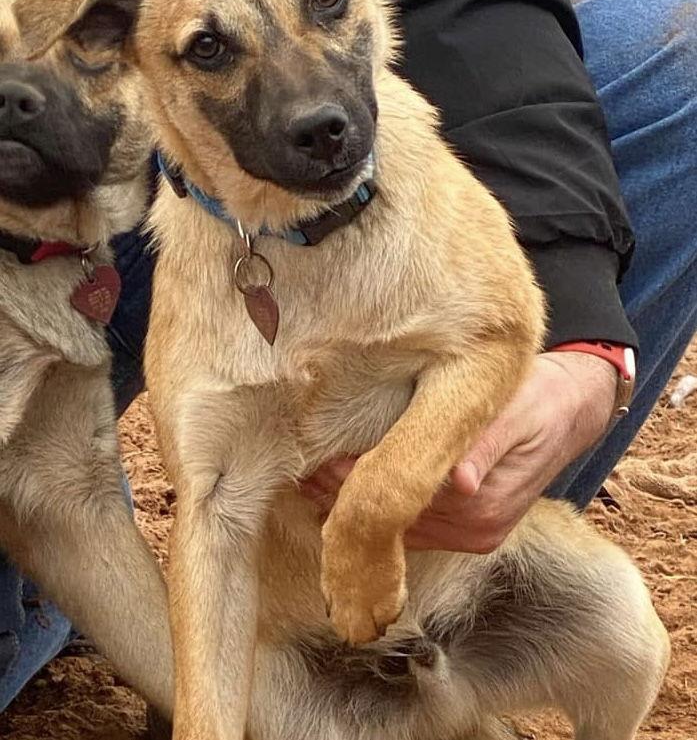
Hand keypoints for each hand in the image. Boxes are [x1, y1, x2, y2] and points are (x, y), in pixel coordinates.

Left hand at [301, 351, 615, 553]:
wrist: (573, 407)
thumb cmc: (541, 400)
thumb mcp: (516, 412)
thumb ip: (486, 444)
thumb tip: (462, 479)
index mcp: (483, 504)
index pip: (405, 500)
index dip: (358, 484)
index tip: (320, 465)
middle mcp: (476, 529)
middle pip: (398, 522)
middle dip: (348, 500)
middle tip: (303, 474)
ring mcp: (475, 533)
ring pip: (402, 528)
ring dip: (361, 508)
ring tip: (315, 482)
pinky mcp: (474, 525)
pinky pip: (418, 525)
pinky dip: (385, 509)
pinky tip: (354, 489)